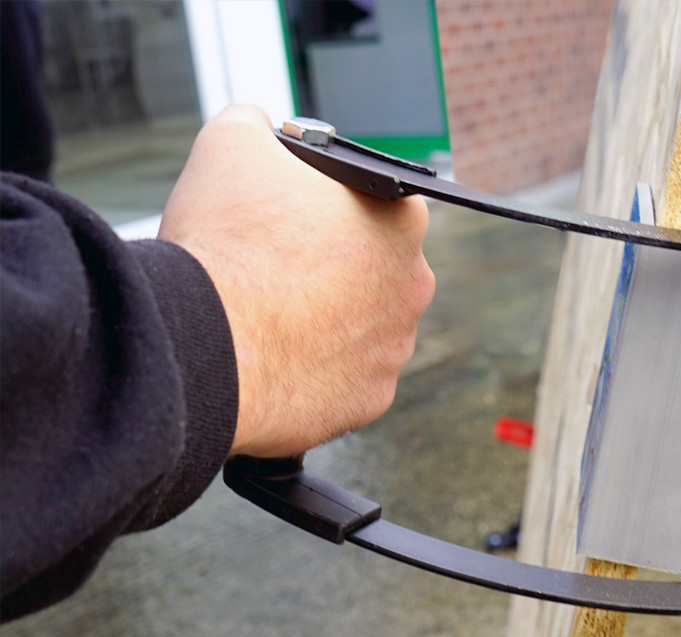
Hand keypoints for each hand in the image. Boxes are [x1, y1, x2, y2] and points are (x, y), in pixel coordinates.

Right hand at [157, 105, 434, 456]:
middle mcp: (414, 286)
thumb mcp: (231, 144)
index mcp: (401, 219)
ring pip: (360, 326)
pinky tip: (277, 358)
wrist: (201, 345)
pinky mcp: (370, 401)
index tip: (292, 215)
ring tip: (270, 316)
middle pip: (371, 267)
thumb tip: (261, 127)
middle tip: (275, 266)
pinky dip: (315, 371)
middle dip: (330, 265)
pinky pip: (344, 379)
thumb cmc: (225, 245)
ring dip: (326, 321)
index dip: (326, 204)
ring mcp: (394, 349)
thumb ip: (258, 125)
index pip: (373, 200)